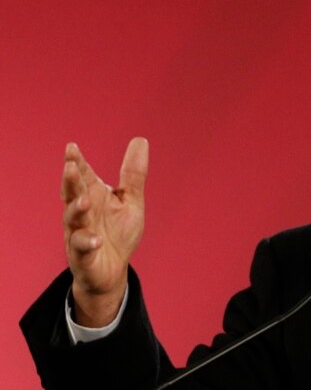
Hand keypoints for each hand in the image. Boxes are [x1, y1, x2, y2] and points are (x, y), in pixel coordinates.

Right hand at [61, 137, 148, 326]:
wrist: (112, 270)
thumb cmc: (118, 232)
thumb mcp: (131, 200)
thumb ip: (133, 173)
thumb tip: (140, 139)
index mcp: (93, 196)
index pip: (83, 176)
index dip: (77, 162)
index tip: (72, 147)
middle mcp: (82, 213)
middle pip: (73, 194)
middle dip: (71, 181)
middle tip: (71, 166)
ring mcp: (80, 233)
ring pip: (73, 220)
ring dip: (77, 210)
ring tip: (84, 201)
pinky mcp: (83, 256)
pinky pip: (83, 249)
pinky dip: (88, 243)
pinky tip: (97, 240)